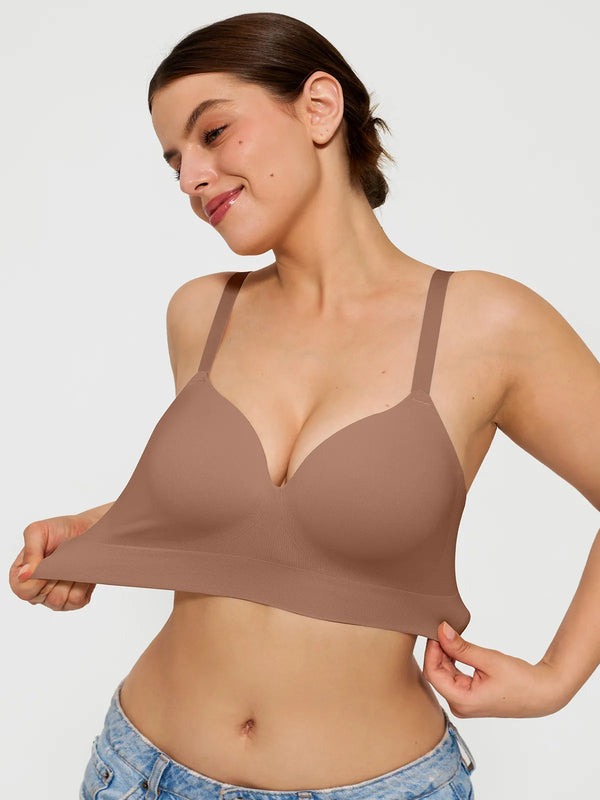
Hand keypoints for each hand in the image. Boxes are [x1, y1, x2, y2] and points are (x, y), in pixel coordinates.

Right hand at [8, 514, 96, 610]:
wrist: (88, 528)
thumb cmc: (61, 529)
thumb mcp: (39, 531)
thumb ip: (30, 551)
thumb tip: (24, 575)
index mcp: (22, 576)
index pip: (23, 592)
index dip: (37, 581)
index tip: (48, 564)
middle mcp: (37, 591)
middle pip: (46, 597)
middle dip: (58, 577)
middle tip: (63, 558)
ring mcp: (56, 598)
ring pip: (62, 601)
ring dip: (71, 579)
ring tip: (73, 562)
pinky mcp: (75, 600)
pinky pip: (78, 601)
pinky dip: (83, 584)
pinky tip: (82, 570)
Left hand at [423, 620, 566, 717]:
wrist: (542, 693)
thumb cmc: (521, 680)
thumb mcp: (489, 659)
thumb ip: (461, 647)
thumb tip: (441, 631)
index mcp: (462, 701)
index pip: (433, 673)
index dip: (431, 650)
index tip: (437, 630)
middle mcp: (460, 706)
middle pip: (437, 674)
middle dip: (437, 650)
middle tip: (442, 628)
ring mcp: (464, 703)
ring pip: (444, 674)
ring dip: (445, 655)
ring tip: (451, 636)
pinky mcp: (469, 697)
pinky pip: (453, 677)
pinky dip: (453, 661)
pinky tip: (457, 648)